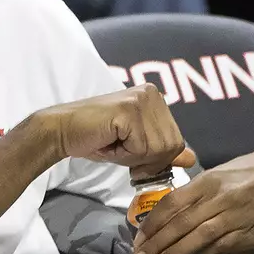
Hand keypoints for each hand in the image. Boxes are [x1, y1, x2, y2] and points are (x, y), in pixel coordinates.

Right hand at [30, 84, 197, 176]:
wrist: (61, 131)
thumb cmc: (95, 138)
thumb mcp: (135, 147)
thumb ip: (163, 151)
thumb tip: (192, 159)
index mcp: (155, 98)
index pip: (176, 140)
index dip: (154, 156)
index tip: (129, 151)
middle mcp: (152, 94)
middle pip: (171, 145)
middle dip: (145, 158)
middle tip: (117, 148)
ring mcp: (141, 100)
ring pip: (157, 149)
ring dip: (132, 157)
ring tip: (111, 143)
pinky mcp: (129, 110)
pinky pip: (141, 148)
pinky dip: (123, 154)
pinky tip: (107, 141)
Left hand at [131, 150, 253, 253]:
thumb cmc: (241, 176)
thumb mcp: (213, 176)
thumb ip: (190, 196)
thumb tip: (162, 219)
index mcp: (205, 182)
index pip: (171, 205)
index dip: (152, 224)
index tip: (138, 240)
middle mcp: (218, 199)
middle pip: (181, 224)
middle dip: (157, 244)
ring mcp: (235, 217)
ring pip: (200, 237)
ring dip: (177, 253)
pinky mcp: (249, 232)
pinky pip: (221, 246)